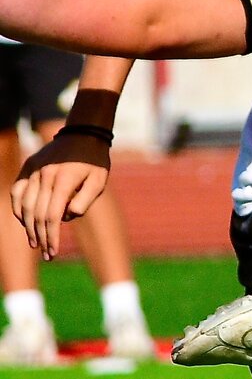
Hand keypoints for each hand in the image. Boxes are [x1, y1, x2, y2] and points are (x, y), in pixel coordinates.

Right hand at [10, 132, 111, 259]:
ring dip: (27, 227)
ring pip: (24, 205)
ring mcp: (34, 170)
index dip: (51, 237)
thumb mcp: (99, 180)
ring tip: (35, 242)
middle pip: (37, 214)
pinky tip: (23, 221)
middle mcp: (45, 175)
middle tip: (46, 253)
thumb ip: (85, 201)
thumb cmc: (94, 161)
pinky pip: (17, 191)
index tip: (53, 252)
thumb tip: (66, 217)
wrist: (84, 134)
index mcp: (63, 180)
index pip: (52, 216)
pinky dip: (18, 208)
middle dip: (41, 237)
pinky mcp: (28, 167)